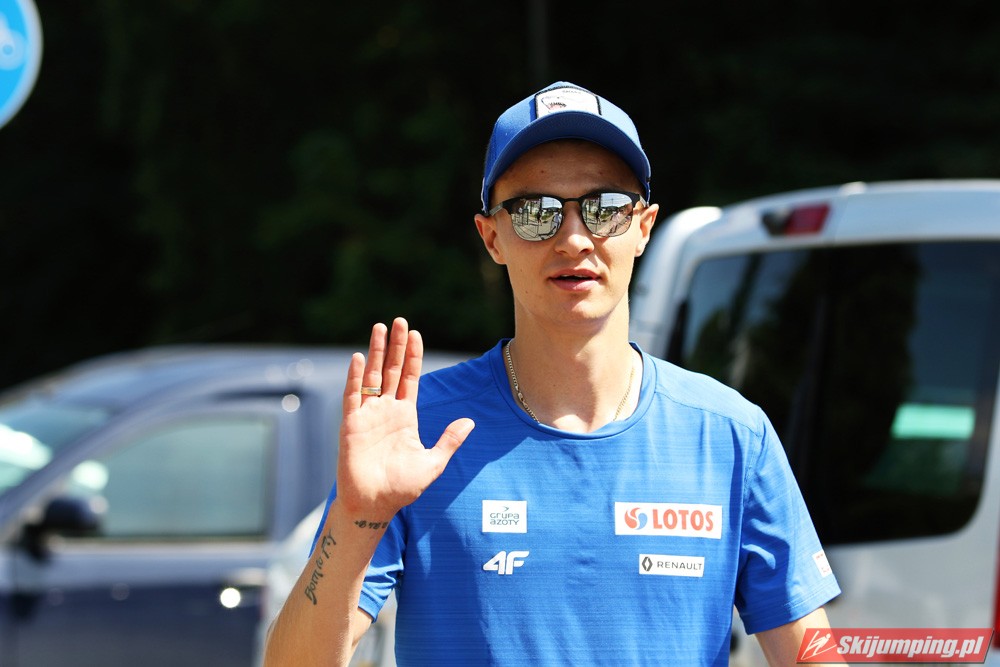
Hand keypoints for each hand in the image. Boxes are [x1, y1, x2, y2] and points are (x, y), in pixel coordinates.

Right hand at [336, 317, 473, 518]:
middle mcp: (386, 410)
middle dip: (396, 346)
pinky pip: (354, 396)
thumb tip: (470, 422)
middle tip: (398, 320)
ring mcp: (368, 415)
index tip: (416, 333)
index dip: (413, 356)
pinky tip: (359, 358)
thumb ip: (449, 440)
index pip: (410, 378)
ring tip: (379, 328)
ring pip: (372, 376)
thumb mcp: (433, 462)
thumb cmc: (402, 488)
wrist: (375, 505)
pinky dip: (356, 377)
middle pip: (392, 370)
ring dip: (376, 352)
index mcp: (405, 416)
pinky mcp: (351, 424)